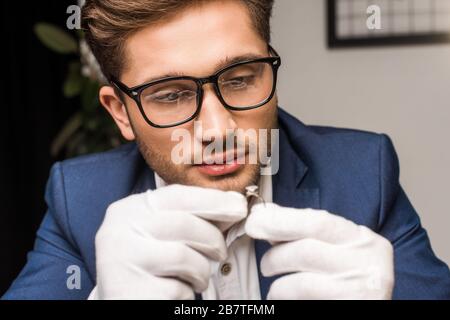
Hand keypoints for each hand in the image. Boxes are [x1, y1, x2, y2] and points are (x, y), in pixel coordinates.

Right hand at [93, 184, 247, 299]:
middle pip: (184, 225)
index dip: (213, 200)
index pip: (176, 196)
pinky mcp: (129, 292)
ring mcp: (121, 262)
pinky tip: (178, 291)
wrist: (121, 297)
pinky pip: (177, 289)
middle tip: (220, 252)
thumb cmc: (149, 262)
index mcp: (129, 209)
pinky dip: (187, 292)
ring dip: (202, 271)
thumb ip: (193, 216)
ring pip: (184, 257)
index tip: (239, 207)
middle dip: (213, 239)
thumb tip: (235, 203)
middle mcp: (119, 231)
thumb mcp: (164, 231)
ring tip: (197, 278)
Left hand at [245, 203, 393, 299]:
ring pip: (302, 282)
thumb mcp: (330, 250)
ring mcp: (361, 288)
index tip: (255, 220)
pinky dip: (284, 297)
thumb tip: (264, 213)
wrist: (362, 310)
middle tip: (265, 265)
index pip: (318, 221)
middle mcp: (369, 261)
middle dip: (276, 255)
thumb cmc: (342, 281)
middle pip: (307, 250)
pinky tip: (282, 299)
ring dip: (279, 285)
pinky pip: (303, 299)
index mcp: (363, 239)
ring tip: (275, 290)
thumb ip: (301, 231)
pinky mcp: (351, 305)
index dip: (281, 219)